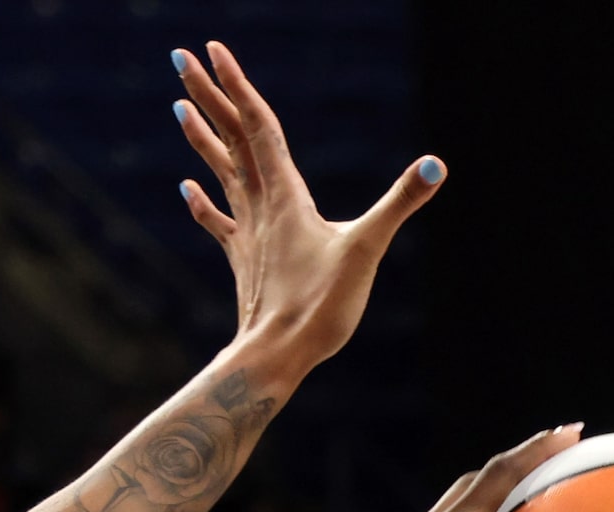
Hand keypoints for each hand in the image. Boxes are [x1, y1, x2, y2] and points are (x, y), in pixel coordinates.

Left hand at [173, 42, 443, 368]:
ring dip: (202, 138)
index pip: (258, 124)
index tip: (212, 49)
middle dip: (208, 95)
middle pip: (232, 138)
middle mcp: (261, 207)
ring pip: (221, 173)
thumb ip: (399, 203)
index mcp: (286, 194)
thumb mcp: (366, 250)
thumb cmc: (319, 309)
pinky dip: (203, 202)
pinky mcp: (244, 263)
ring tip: (178, 105)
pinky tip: (187, 187)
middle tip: (181, 56)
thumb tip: (435, 165)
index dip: (237, 84)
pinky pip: (219, 223)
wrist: (276, 360)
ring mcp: (249, 235)